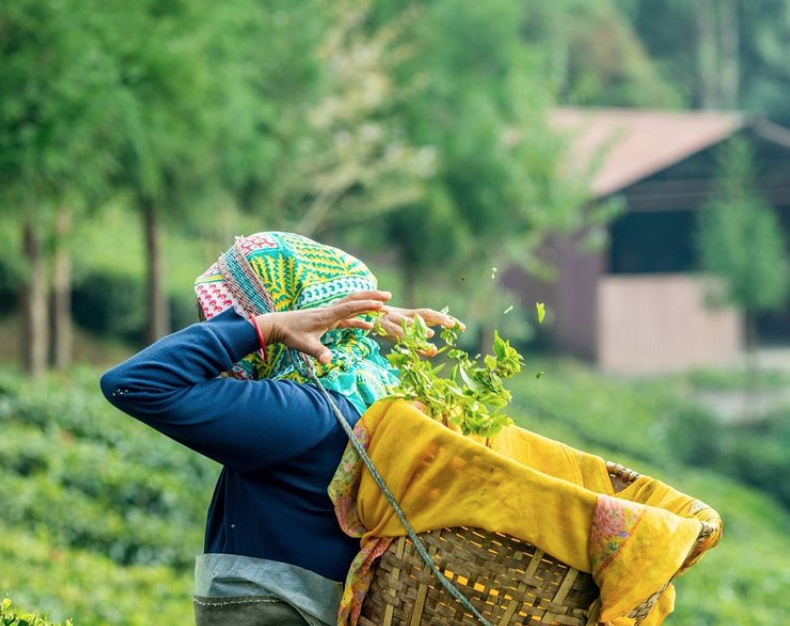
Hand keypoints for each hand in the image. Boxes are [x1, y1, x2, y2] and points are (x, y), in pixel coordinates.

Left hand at [253, 290, 390, 363]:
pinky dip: (360, 318)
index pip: (350, 307)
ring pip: (353, 305)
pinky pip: (348, 316)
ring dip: (368, 303)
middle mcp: (331, 311)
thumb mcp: (305, 345)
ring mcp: (330, 314)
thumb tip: (328, 361)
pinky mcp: (328, 319)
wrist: (279, 325)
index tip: (381, 304)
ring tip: (384, 304)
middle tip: (389, 295)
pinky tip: (369, 325)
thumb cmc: (291, 334)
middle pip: (355, 299)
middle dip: (372, 296)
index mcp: (328, 315)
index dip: (365, 305)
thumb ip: (318, 352)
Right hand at [377, 305, 464, 355]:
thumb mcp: (405, 339)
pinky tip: (405, 337)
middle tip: (451, 325)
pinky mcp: (382, 324)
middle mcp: (406, 314)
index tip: (463, 327)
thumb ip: (420, 346)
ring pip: (408, 320)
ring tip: (429, 334)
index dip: (448, 321)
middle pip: (426, 313)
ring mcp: (394, 317)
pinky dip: (399, 332)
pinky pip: (392, 328)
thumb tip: (434, 351)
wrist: (363, 318)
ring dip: (418, 326)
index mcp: (414, 317)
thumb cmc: (387, 329)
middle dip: (439, 318)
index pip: (434, 317)